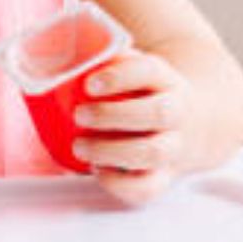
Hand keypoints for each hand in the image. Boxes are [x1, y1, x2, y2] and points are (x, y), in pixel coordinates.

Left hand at [71, 50, 191, 205]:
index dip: (120, 76)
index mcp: (165, 79)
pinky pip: (148, 188)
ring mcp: (174, 147)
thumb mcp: (136, 69)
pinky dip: (120, 184)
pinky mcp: (164, 177)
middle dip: (113, 115)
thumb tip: (46, 53)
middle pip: (158, 113)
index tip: (89, 83)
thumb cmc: (148, 93)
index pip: (150, 71)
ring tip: (80, 147)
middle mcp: (176, 113)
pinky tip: (97, 171)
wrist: (196, 124)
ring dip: (112, 151)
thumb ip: (104, 61)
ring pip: (154, 152)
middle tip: (79, 114)